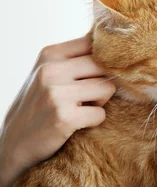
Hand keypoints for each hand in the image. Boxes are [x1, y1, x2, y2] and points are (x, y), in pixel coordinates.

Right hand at [0, 33, 115, 182]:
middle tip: (89, 95)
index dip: (102, 58)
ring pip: (107, 88)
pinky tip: (78, 123)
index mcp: (50, 54)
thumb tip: (112, 45)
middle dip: (103, 81)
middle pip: (103, 65)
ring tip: (82, 108)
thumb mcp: (48, 72)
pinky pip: (100, 114)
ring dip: (100, 102)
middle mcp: (52, 70)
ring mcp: (57, 94)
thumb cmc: (39, 105)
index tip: (96, 72)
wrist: (13, 144)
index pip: (92, 42)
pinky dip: (95, 121)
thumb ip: (74, 58)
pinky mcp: (64, 117)